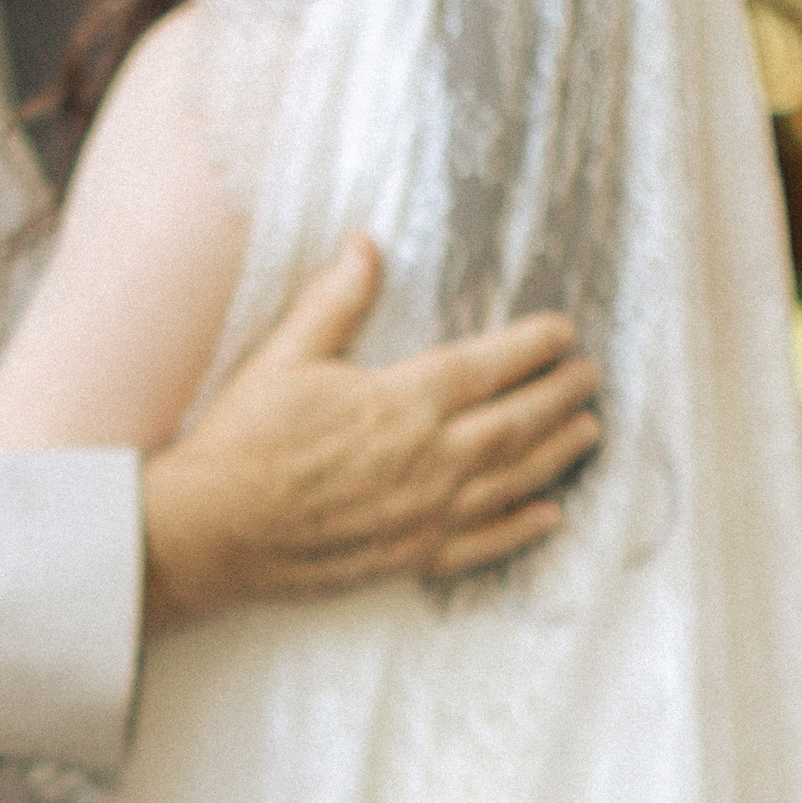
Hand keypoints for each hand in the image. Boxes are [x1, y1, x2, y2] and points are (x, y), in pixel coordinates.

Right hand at [140, 236, 600, 626]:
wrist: (212, 530)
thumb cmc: (243, 443)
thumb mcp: (283, 358)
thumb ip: (334, 302)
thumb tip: (365, 245)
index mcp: (401, 402)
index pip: (486, 366)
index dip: (531, 347)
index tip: (562, 332)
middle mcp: (427, 459)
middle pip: (516, 423)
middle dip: (560, 396)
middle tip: (589, 378)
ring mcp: (423, 513)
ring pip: (513, 481)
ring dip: (557, 455)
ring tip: (587, 432)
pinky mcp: (408, 557)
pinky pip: (481, 545)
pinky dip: (520, 530)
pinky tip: (549, 516)